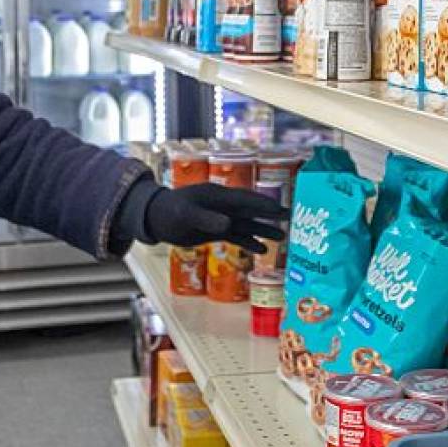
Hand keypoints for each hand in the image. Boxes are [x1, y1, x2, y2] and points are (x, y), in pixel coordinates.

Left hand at [144, 183, 286, 251]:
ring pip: (246, 224)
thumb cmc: (168, 212)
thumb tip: (228, 224)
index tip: (281, 209)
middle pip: (251, 210)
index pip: (246, 200)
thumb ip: (205, 219)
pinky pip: (237, 236)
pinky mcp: (216, 230)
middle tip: (292, 218)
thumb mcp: (185, 216)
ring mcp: (221, 218)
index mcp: (218, 197)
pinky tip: (262, 250)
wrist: (155, 218)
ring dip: (263, 230)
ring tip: (283, 238)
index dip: (264, 204)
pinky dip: (249, 242)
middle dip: (270, 215)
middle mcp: (223, 206)